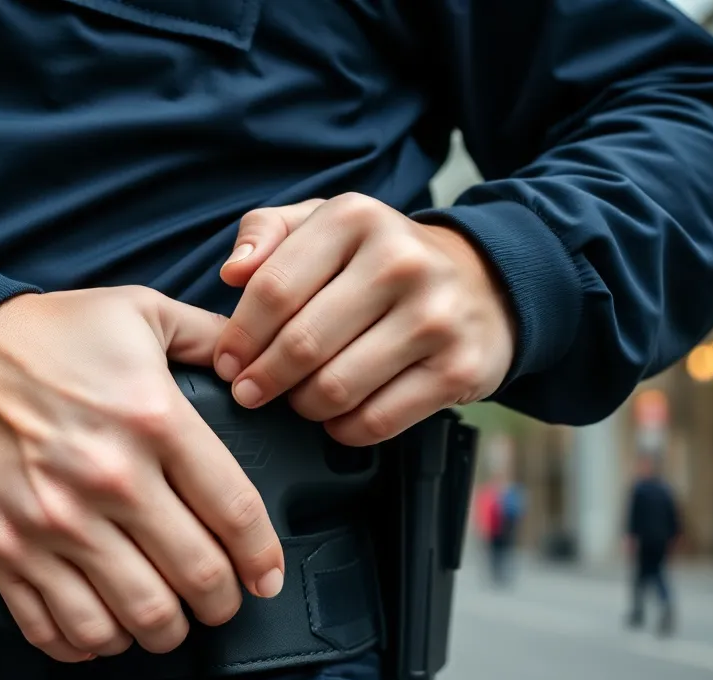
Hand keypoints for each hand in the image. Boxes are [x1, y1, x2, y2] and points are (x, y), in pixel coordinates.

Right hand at [0, 286, 283, 662]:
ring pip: (135, 616)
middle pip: (195, 576)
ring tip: (168, 620)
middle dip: (221, 603)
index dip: (262, 558)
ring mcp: (51, 521)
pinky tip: (106, 628)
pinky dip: (91, 643)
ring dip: (164, 633)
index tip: (265, 576)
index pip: (235, 512)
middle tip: (221, 602)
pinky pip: (57, 627)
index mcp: (153, 419)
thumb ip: (211, 338)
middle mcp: (107, 477)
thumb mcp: (143, 311)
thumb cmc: (52, 333)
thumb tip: (262, 368)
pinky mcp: (3, 549)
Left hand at [213, 194, 515, 445]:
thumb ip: (267, 233)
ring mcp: (434, 318)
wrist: (484, 284)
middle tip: (251, 393)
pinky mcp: (458, 370)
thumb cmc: (382, 259)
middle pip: (301, 344)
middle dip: (263, 379)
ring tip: (299, 398)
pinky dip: (344, 428)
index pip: (274, 289)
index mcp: (356, 218)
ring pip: (335, 389)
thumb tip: (233, 271)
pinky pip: (376, 421)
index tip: (227, 362)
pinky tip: (339, 415)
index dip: (240, 336)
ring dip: (303, 405)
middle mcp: (400, 262)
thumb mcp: (325, 225)